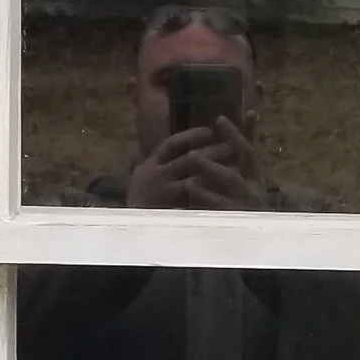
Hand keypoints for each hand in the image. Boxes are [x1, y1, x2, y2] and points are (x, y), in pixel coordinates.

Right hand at [127, 117, 269, 209]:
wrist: (125, 228)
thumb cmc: (137, 201)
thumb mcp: (140, 177)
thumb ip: (152, 161)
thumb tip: (157, 144)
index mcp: (150, 164)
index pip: (172, 144)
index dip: (192, 136)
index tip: (210, 131)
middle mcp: (157, 175)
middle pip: (188, 159)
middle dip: (211, 152)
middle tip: (231, 146)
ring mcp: (163, 193)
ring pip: (194, 180)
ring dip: (214, 174)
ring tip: (234, 169)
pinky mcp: (170, 210)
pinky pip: (193, 203)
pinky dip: (209, 198)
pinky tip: (225, 196)